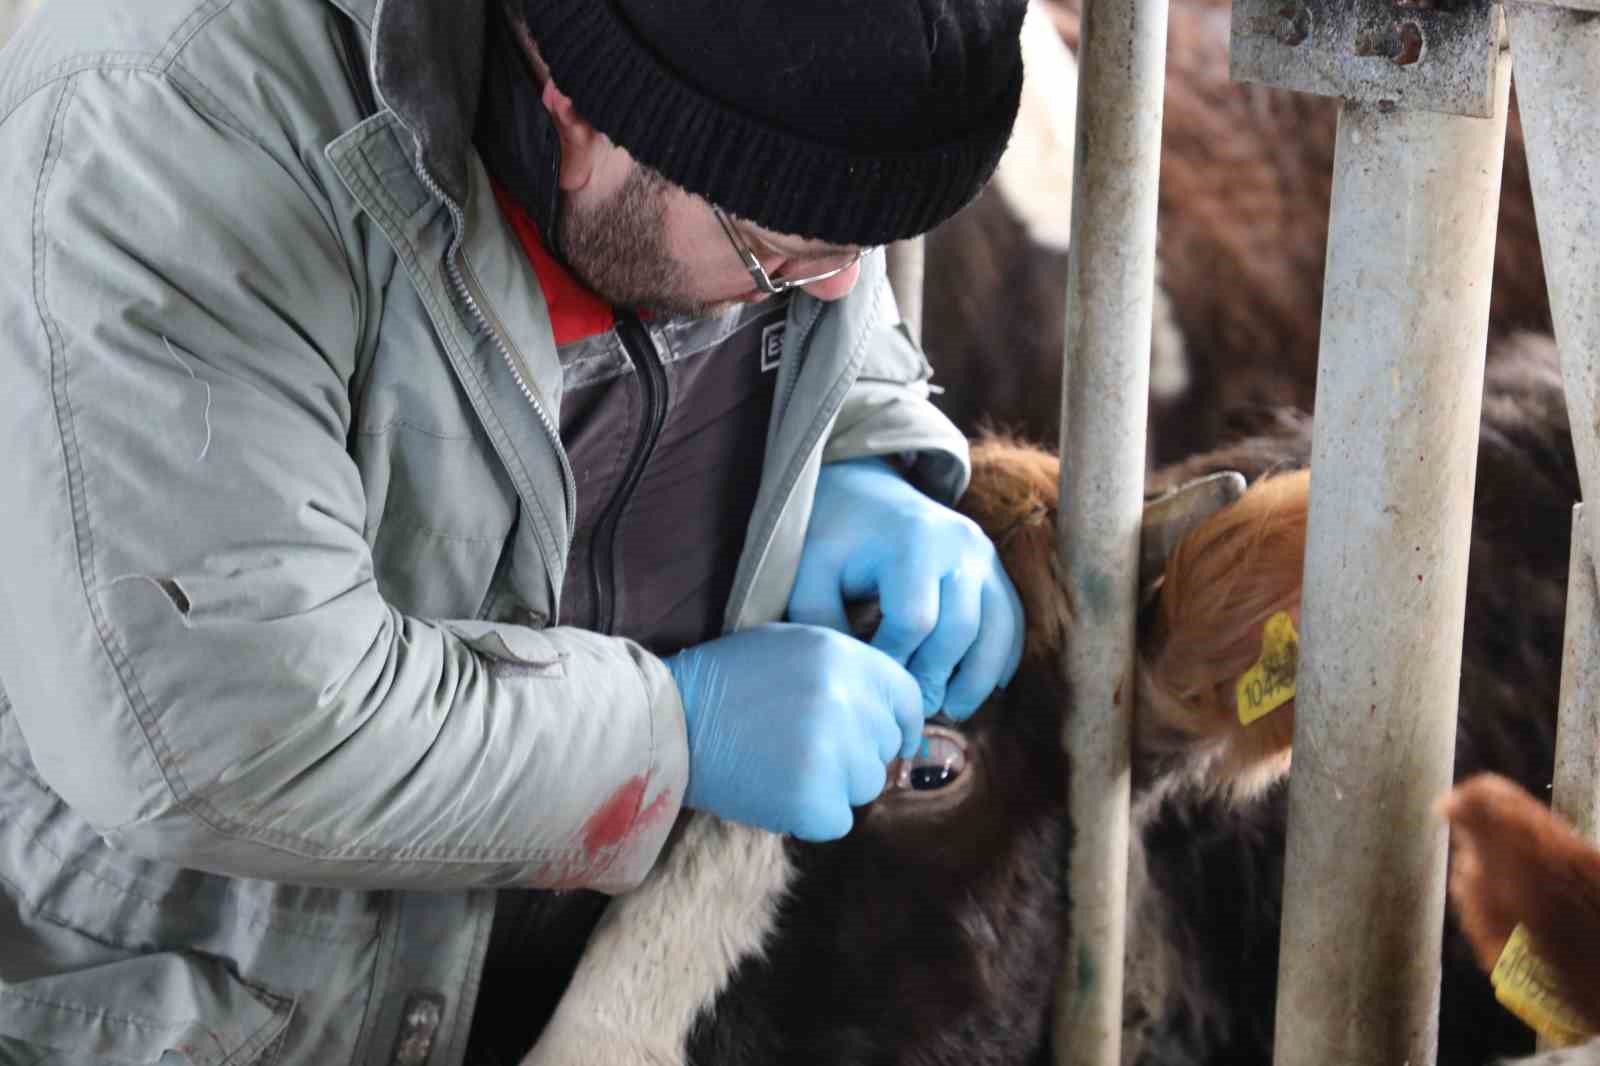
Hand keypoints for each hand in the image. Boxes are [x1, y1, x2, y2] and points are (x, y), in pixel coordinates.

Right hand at [665, 624, 922, 840]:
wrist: (668, 723)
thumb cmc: (726, 683)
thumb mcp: (791, 646)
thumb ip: (847, 669)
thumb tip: (898, 712)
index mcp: (843, 657)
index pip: (906, 698)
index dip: (898, 722)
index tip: (886, 737)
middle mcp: (846, 701)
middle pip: (886, 746)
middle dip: (856, 753)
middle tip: (805, 748)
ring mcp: (832, 753)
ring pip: (866, 785)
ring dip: (834, 784)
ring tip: (783, 765)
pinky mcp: (813, 799)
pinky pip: (838, 820)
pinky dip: (810, 815)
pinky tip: (774, 790)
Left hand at [789, 457, 1023, 718]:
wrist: (866, 491)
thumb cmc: (833, 536)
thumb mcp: (811, 572)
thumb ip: (821, 621)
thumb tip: (854, 675)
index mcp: (913, 542)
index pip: (914, 620)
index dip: (894, 660)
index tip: (873, 681)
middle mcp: (960, 545)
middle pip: (959, 629)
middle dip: (936, 676)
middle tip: (915, 708)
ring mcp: (984, 554)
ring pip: (998, 629)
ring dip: (979, 678)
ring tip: (953, 711)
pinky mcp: (994, 566)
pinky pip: (1011, 620)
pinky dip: (1002, 657)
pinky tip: (986, 689)